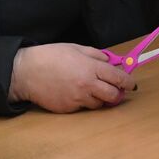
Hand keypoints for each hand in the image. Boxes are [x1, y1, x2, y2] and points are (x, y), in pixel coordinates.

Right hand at [8, 43, 135, 112]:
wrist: (27, 72)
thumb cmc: (51, 56)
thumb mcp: (76, 48)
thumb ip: (96, 55)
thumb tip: (111, 62)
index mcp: (90, 68)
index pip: (118, 78)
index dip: (128, 82)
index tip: (131, 84)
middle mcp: (87, 85)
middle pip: (113, 96)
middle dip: (117, 94)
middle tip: (116, 90)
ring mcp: (77, 99)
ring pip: (99, 104)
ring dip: (100, 98)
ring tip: (91, 89)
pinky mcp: (68, 109)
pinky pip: (82, 107)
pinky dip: (83, 102)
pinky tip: (74, 92)